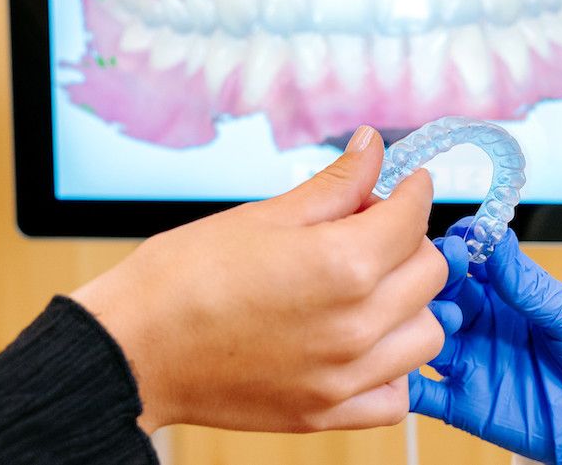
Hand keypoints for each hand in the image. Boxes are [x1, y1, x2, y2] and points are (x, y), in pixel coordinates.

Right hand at [71, 126, 447, 433]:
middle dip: (410, 241)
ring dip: (409, 304)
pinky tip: (361, 343)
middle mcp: (355, 325)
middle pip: (430, 274)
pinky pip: (396, 396)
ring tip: (368, 288)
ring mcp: (344, 376)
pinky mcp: (327, 413)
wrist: (131, 350)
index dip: (413, 192)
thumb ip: (335, 185)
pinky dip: (391, 368)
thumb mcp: (263, 216)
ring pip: (427, 334)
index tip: (407, 185)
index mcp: (341, 265)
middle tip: (371, 230)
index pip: (412, 219)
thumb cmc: (183, 278)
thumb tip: (373, 147)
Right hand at [409, 219, 561, 464]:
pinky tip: (392, 369)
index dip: (456, 251)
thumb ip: (528, 285)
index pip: (467, 265)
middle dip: (429, 286)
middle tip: (430, 281)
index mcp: (508, 296)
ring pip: (421, 338)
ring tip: (424, 322)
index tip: (456, 241)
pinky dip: (400, 382)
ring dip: (414, 327)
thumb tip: (495, 238)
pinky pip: (421, 394)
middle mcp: (481, 325)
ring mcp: (470, 363)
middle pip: (438, 297)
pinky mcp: (464, 404)